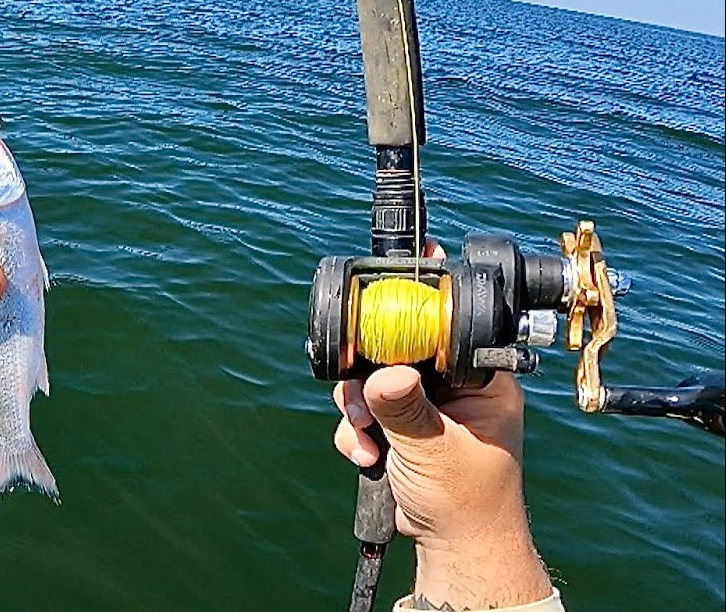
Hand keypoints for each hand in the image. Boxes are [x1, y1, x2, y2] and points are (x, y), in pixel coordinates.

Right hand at [331, 242, 552, 607]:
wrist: (453, 549)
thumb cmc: (468, 505)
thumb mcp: (436, 451)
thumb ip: (407, 409)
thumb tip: (384, 374)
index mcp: (479, 381)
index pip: (446, 328)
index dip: (415, 310)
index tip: (389, 286)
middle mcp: (451, 387)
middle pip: (395, 350)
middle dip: (368, 378)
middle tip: (363, 403)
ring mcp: (423, 406)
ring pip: (371, 381)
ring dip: (358, 412)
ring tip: (366, 440)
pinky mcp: (399, 428)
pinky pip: (362, 412)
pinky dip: (355, 434)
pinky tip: (367, 457)